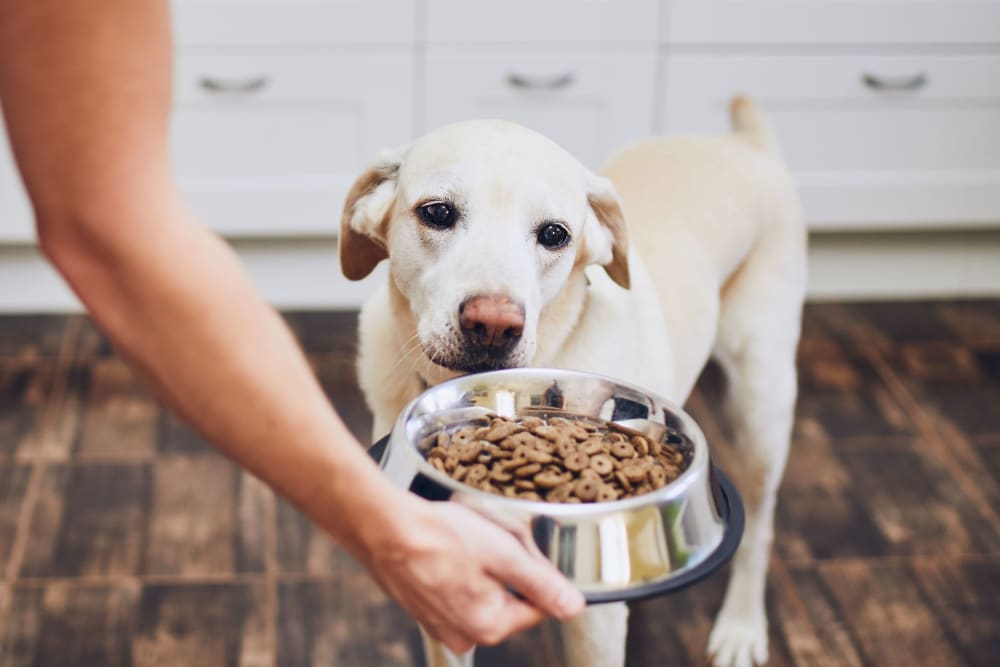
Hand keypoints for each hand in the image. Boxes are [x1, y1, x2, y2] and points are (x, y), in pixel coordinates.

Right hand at [359, 496, 584, 653]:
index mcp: (489, 626)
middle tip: (488, 536)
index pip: (538, 604)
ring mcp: (440, 623)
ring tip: (463, 538)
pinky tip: (447, 545)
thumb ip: (542, 583)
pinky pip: (456, 587)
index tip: (516, 546)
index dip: (534, 569)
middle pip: (510, 596)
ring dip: (482, 563)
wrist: (382, 527)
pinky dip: (457, 566)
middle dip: (506, 565)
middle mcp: (464, 634)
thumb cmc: (439, 536)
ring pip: (483, 589)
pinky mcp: (423, 607)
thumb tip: (573, 607)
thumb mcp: (503, 553)